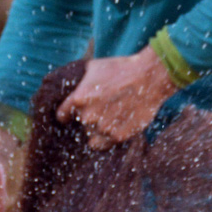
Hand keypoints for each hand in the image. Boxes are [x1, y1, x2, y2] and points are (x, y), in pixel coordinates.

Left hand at [58, 48, 177, 149]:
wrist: (149, 78)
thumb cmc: (122, 68)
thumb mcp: (95, 67)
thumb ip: (81, 80)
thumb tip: (75, 84)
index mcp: (78, 98)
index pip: (62, 114)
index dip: (67, 114)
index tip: (70, 116)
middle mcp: (87, 116)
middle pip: (81, 124)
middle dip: (89, 118)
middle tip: (103, 109)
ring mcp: (102, 128)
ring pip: (92, 136)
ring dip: (99, 130)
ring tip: (113, 117)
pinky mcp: (117, 137)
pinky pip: (105, 144)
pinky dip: (109, 138)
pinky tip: (117, 127)